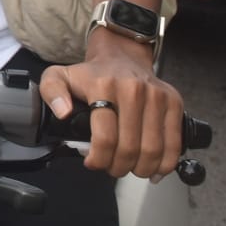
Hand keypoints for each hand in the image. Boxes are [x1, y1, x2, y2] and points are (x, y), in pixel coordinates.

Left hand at [38, 44, 183, 178]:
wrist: (121, 55)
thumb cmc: (91, 74)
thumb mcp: (59, 76)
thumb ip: (52, 92)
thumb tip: (63, 112)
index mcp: (103, 86)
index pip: (105, 137)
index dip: (98, 159)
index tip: (92, 162)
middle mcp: (133, 90)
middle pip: (129, 148)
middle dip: (118, 167)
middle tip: (111, 167)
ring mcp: (156, 96)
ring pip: (152, 150)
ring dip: (139, 169)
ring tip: (129, 167)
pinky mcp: (173, 102)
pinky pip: (174, 144)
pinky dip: (165, 164)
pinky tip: (152, 170)